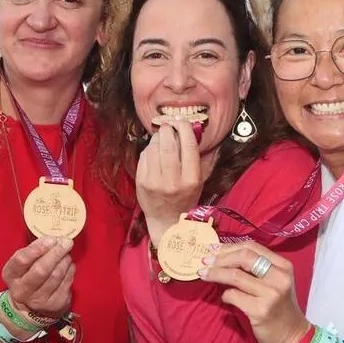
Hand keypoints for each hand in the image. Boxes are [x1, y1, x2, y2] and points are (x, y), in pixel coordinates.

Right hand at [1, 236, 75, 319]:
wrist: (31, 305)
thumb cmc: (29, 275)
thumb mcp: (25, 262)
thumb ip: (36, 249)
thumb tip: (53, 240)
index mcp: (10, 275)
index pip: (21, 260)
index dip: (37, 249)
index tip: (51, 240)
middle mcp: (22, 290)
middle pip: (41, 270)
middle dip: (56, 253)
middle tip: (67, 242)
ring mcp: (38, 300)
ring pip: (55, 276)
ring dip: (65, 261)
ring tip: (67, 253)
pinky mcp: (54, 305)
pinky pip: (66, 283)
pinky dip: (70, 271)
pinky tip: (69, 265)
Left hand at [136, 119, 206, 243]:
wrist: (167, 220)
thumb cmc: (186, 197)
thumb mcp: (200, 180)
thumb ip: (201, 156)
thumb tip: (198, 130)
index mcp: (191, 179)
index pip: (189, 145)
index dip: (185, 128)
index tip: (182, 122)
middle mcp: (173, 181)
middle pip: (168, 144)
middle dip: (168, 129)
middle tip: (169, 126)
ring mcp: (155, 181)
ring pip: (154, 148)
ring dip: (158, 137)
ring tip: (162, 137)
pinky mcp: (142, 181)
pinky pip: (144, 156)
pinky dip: (149, 148)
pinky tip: (154, 151)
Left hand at [200, 242, 310, 342]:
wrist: (292, 336)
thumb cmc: (279, 307)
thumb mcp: (275, 282)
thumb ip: (256, 269)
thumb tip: (223, 256)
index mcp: (283, 265)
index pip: (252, 246)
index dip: (229, 246)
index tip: (212, 249)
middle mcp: (279, 277)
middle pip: (243, 257)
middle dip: (220, 258)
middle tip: (204, 262)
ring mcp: (271, 294)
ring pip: (235, 275)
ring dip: (215, 274)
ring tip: (203, 274)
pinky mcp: (261, 310)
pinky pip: (233, 295)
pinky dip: (225, 294)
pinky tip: (225, 297)